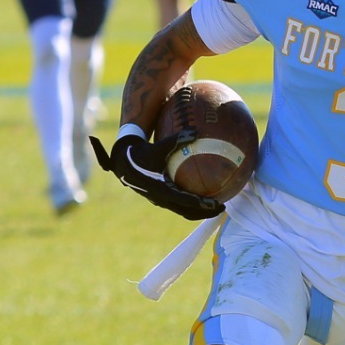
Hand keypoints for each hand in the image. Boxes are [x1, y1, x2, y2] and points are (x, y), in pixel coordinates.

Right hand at [89, 133, 224, 220]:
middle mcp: (161, 198)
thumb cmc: (142, 153)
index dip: (201, 205)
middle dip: (205, 213)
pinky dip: (191, 205)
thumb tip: (196, 132)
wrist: (123, 162)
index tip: (216, 204)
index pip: (185, 201)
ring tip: (215, 207)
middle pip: (187, 212)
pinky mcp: (159, 198)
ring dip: (199, 211)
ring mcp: (160, 200)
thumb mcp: (159, 147)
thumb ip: (178, 140)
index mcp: (161, 189)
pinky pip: (178, 205)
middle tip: (222, 208)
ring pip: (183, 211)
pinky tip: (202, 196)